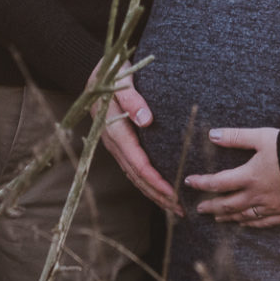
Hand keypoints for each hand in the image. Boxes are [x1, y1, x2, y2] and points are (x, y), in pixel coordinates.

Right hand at [88, 58, 182, 215]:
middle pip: (136, 176)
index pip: (137, 162)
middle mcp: (111, 141)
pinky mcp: (118, 144)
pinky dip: (146, 183)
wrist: (98, 70)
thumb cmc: (113, 71)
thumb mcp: (121, 77)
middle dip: (158, 194)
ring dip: (153, 194)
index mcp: (113, 128)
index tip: (173, 192)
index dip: (155, 180)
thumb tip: (146, 121)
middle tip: (181, 210)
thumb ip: (132, 98)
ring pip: (133, 176)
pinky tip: (161, 191)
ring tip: (175, 208)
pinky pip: (132, 169)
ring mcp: (113, 145)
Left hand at [185, 127, 279, 228]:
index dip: (201, 183)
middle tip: (199, 208)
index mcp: (249, 176)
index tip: (189, 182)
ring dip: (228, 218)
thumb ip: (236, 137)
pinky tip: (244, 224)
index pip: (218, 183)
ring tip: (217, 219)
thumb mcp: (261, 137)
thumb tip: (212, 135)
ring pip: (243, 216)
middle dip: (211, 206)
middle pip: (227, 205)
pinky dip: (250, 224)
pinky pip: (263, 223)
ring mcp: (270, 207)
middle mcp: (256, 195)